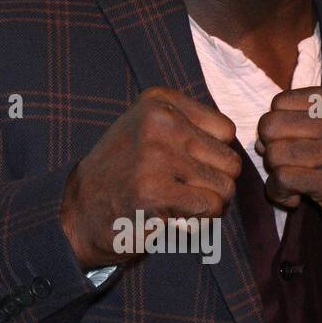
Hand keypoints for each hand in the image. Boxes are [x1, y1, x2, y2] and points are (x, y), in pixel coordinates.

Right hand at [60, 87, 241, 271]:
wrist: (79, 210)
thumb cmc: (124, 174)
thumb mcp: (150, 131)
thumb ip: (193, 128)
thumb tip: (242, 148)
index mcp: (159, 101)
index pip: (226, 130)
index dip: (213, 157)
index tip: (184, 167)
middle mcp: (158, 121)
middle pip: (230, 160)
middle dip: (215, 184)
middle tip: (184, 193)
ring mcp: (155, 156)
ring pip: (224, 187)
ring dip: (208, 206)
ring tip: (178, 204)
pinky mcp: (154, 191)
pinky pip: (209, 208)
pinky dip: (199, 221)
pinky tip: (174, 217)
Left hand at [255, 85, 321, 273]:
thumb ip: (300, 125)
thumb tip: (258, 138)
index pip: (280, 102)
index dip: (277, 129)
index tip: (293, 149)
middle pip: (272, 125)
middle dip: (271, 151)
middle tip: (289, 169)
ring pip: (274, 153)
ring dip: (275, 176)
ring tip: (294, 187)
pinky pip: (282, 179)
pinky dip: (279, 194)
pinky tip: (295, 200)